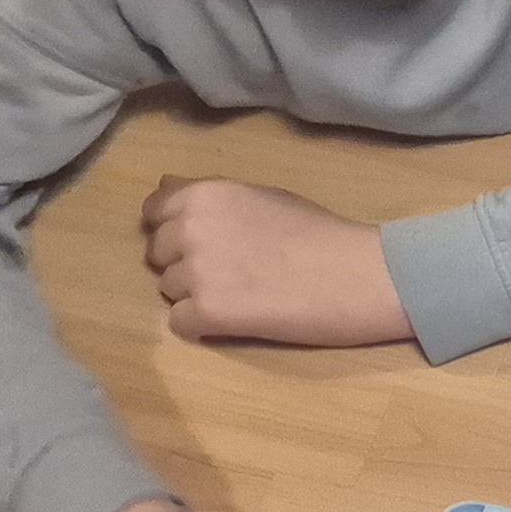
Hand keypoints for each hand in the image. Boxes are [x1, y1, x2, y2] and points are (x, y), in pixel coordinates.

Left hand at [143, 176, 408, 347]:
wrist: (356, 274)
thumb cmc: (319, 232)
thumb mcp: (262, 196)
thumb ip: (212, 197)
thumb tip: (164, 184)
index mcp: (205, 194)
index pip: (154, 212)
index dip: (173, 229)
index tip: (201, 242)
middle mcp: (191, 228)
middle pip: (157, 254)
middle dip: (183, 263)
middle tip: (231, 272)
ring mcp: (196, 272)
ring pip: (168, 290)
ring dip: (195, 295)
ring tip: (241, 296)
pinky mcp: (207, 313)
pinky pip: (180, 323)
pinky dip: (203, 326)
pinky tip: (238, 319)